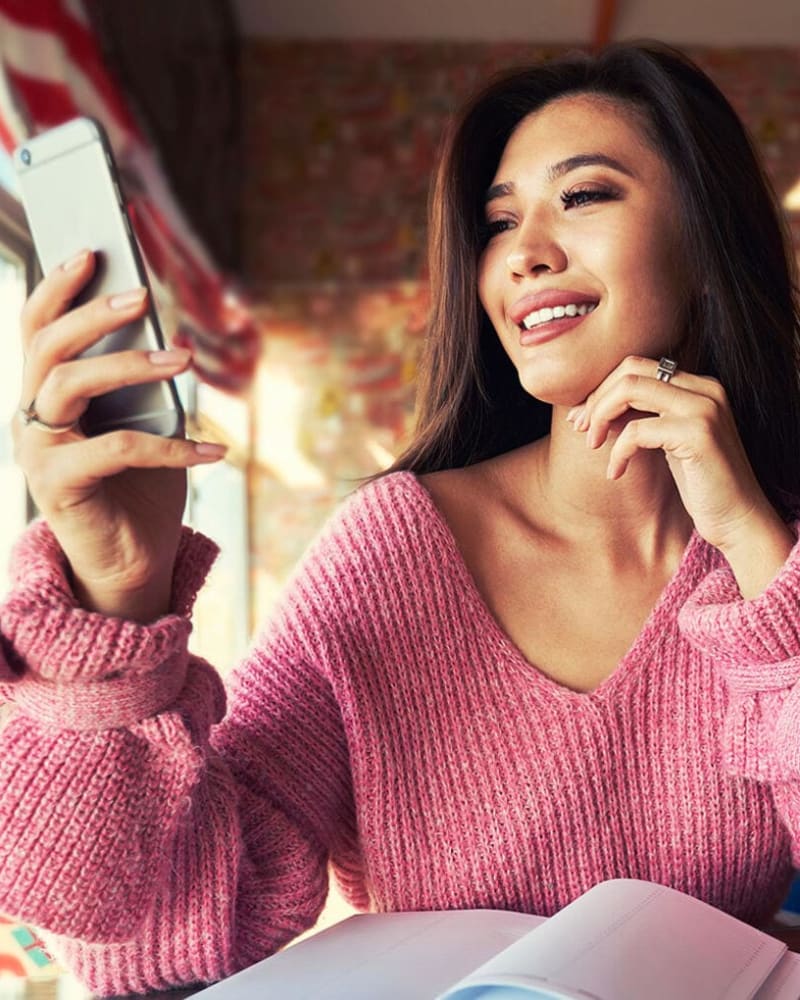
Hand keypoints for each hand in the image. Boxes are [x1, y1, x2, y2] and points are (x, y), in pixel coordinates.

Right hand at [12, 250, 226, 621]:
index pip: (39, 328)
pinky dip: (171, 445)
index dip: (58, 284)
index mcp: (50, 395)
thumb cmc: (141, 488)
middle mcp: (33, 417)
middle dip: (89, 311)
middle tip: (138, 294)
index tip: (92, 247)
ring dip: (127, 362)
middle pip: (43, 344)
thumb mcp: (150, 424)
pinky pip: (115, 447)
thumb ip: (150, 384)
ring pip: (67, 382)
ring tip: (181, 357)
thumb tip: (175, 336)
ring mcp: (39, 450)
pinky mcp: (58, 485)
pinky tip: (215, 450)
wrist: (134, 561)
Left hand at [567, 355, 793, 595]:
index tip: (583, 417)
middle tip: (580, 427)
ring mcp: (704, 408)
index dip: (603, 388)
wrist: (739, 519)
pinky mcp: (698, 434)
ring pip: (629, 389)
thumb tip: (591, 406)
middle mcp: (705, 388)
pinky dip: (618, 451)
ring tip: (592, 444)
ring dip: (600, 416)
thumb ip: (641, 416)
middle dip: (597, 397)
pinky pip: (636, 431)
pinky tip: (616, 473)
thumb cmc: (700, 483)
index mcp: (699, 385)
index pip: (637, 366)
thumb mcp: (666, 441)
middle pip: (630, 370)